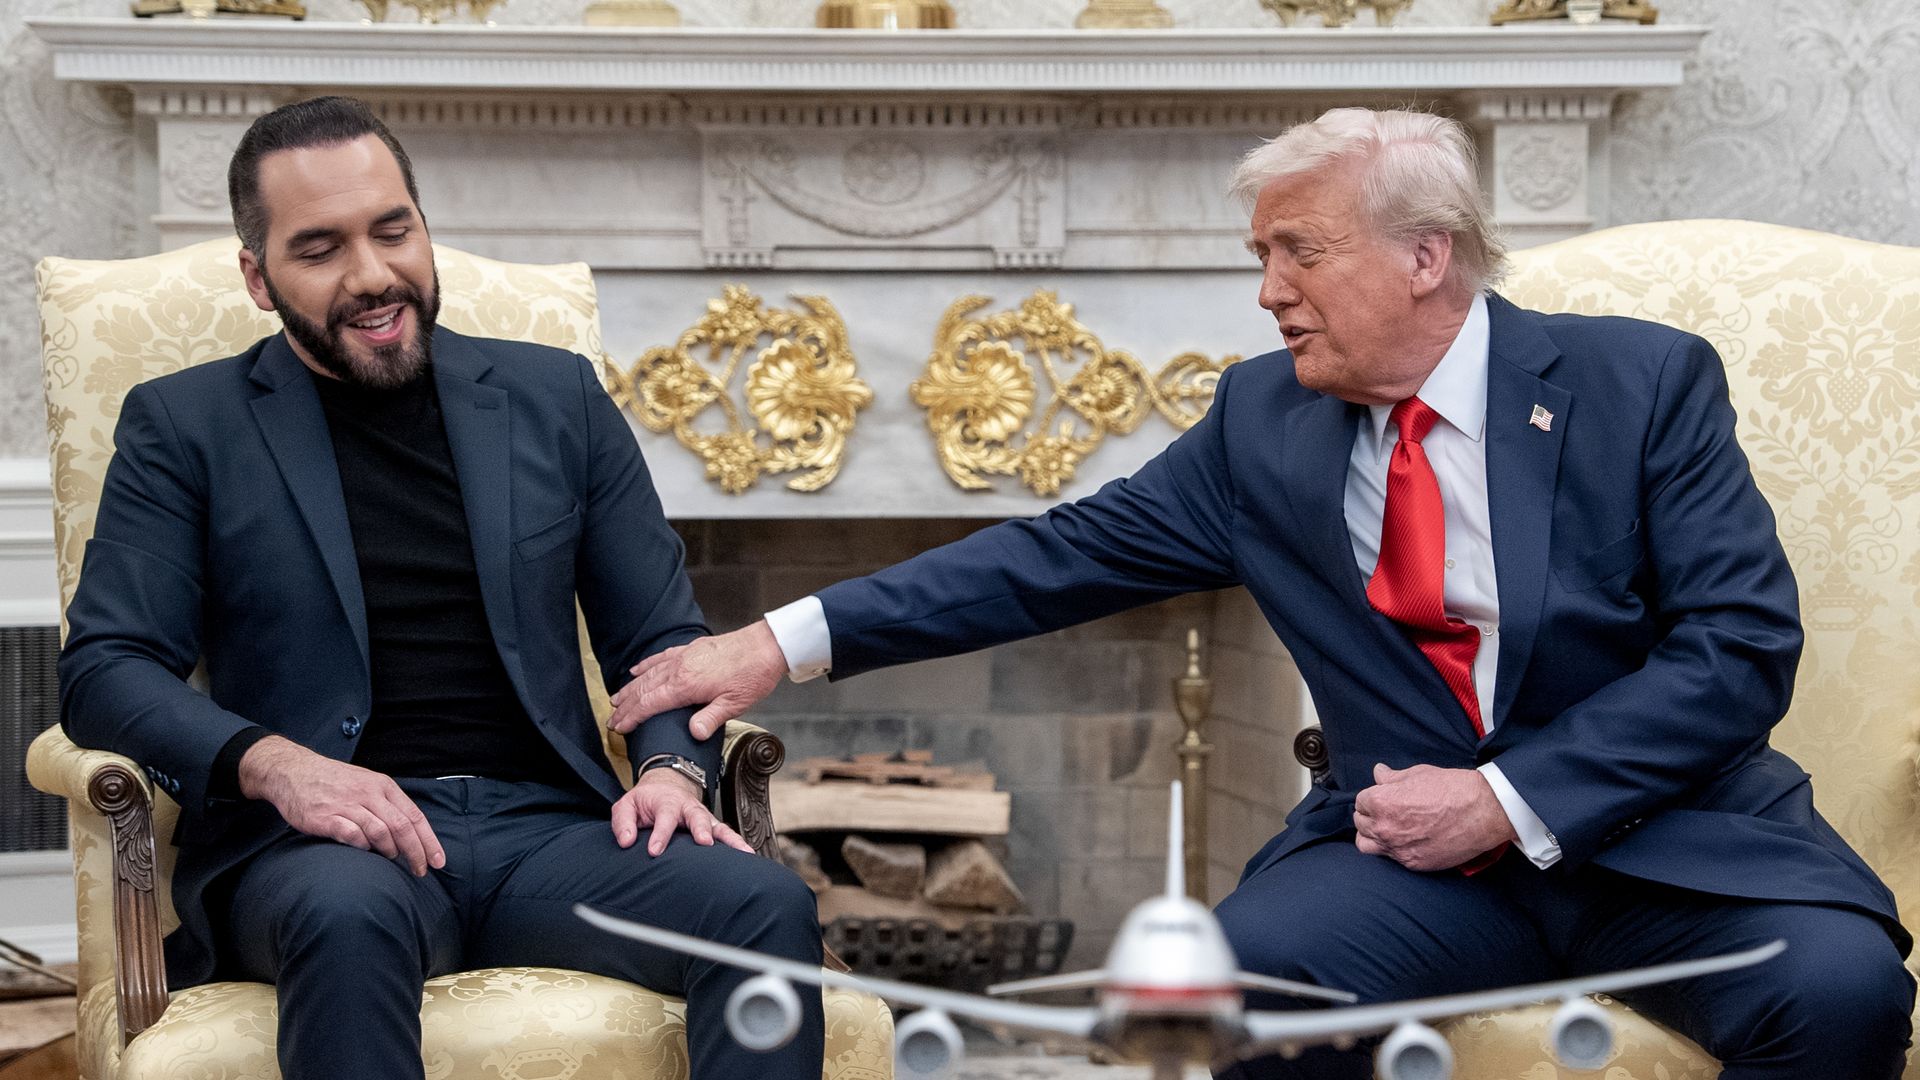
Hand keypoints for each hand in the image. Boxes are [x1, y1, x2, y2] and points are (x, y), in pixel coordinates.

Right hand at [238, 735, 444, 876]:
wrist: (293, 771)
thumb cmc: (335, 782)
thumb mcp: (367, 784)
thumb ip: (388, 805)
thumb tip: (412, 834)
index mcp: (383, 786)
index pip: (414, 816)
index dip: (429, 841)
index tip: (438, 861)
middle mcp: (368, 794)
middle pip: (401, 827)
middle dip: (416, 852)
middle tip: (421, 871)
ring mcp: (346, 805)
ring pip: (380, 831)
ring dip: (390, 850)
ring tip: (391, 859)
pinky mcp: (325, 817)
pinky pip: (351, 835)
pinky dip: (362, 846)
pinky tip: (364, 851)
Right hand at [609, 621, 786, 739]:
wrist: (766, 646)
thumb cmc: (753, 675)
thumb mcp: (735, 704)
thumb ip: (710, 719)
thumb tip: (692, 733)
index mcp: (687, 685)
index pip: (650, 704)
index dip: (632, 717)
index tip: (619, 727)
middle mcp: (680, 668)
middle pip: (643, 689)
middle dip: (625, 705)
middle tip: (611, 719)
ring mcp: (684, 656)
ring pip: (648, 673)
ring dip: (630, 687)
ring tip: (615, 699)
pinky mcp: (691, 649)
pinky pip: (661, 657)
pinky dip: (646, 665)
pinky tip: (636, 670)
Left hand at [613, 768, 752, 856]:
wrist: (665, 786)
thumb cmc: (645, 801)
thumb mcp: (626, 805)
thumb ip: (623, 822)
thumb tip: (626, 841)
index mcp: (666, 802)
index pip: (664, 817)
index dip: (660, 834)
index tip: (655, 851)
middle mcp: (688, 807)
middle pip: (697, 816)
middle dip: (701, 828)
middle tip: (705, 842)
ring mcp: (702, 816)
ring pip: (718, 825)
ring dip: (729, 838)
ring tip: (742, 852)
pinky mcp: (711, 825)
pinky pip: (726, 833)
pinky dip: (737, 843)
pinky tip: (748, 855)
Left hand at [1352, 763, 1515, 871]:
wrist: (1481, 812)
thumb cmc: (1451, 789)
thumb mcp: (1417, 774)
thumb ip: (1391, 777)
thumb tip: (1378, 773)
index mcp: (1381, 802)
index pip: (1360, 802)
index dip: (1372, 797)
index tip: (1382, 797)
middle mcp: (1384, 828)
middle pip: (1361, 823)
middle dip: (1370, 815)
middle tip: (1384, 811)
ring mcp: (1397, 848)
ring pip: (1366, 845)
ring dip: (1371, 836)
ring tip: (1385, 829)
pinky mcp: (1413, 863)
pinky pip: (1391, 858)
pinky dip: (1394, 849)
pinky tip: (1406, 840)